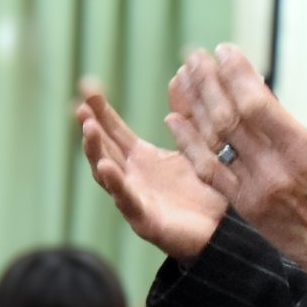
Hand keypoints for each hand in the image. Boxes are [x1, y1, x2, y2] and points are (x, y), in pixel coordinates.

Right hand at [77, 80, 227, 260]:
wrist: (225, 230)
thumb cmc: (209, 190)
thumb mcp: (197, 144)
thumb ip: (185, 115)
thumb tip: (178, 76)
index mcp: (142, 160)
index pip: (115, 132)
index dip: (101, 112)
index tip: (89, 89)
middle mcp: (133, 178)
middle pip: (104, 150)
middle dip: (91, 129)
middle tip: (80, 106)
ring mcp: (135, 199)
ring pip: (107, 175)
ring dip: (95, 152)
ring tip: (89, 130)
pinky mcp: (146, 222)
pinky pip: (126, 201)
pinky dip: (115, 185)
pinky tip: (107, 168)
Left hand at [167, 46, 306, 282]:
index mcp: (305, 154)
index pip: (257, 105)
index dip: (237, 75)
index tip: (225, 50)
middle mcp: (273, 173)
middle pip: (228, 119)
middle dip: (209, 83)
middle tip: (196, 55)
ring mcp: (254, 193)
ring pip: (213, 142)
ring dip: (196, 107)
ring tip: (183, 77)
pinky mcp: (245, 209)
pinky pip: (209, 172)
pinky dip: (190, 144)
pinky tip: (175, 120)